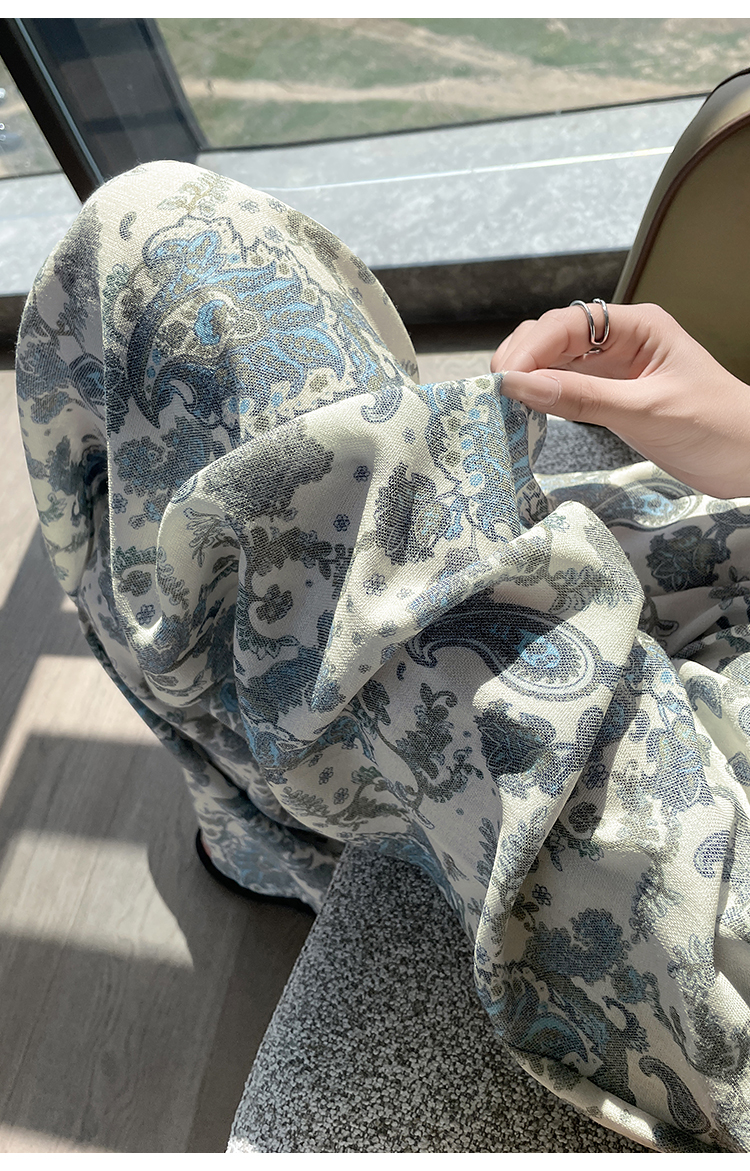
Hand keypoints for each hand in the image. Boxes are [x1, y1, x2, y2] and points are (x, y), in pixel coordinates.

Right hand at [490, 302, 749, 499]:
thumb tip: (520, 386)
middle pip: (554, 335)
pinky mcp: (612, 395)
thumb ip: (581, 397)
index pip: (567, 324)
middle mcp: (622, 339)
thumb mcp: (644, 412)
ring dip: (528, 377)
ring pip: (554, 360)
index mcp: (638, 325)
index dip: (530, 348)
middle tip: (498, 394)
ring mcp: (615, 367)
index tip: (503, 380)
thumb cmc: (714, 428)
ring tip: (506, 404)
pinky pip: (566, 387)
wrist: (749, 459)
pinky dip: (543, 396)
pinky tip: (529, 410)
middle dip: (522, 358)